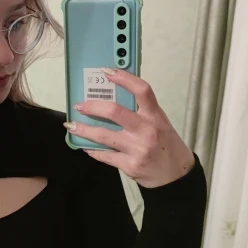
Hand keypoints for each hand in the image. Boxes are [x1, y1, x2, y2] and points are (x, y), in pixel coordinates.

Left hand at [64, 68, 194, 187]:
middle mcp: (146, 130)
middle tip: (80, 105)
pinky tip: (84, 146)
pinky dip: (91, 150)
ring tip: (71, 126)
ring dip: (83, 130)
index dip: (123, 78)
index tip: (106, 71)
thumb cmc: (166, 144)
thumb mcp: (160, 122)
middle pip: (114, 111)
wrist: (176, 175)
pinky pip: (104, 155)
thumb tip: (112, 98)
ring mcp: (137, 148)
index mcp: (155, 115)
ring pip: (102, 135)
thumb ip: (141, 111)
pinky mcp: (129, 165)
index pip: (141, 90)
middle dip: (92, 106)